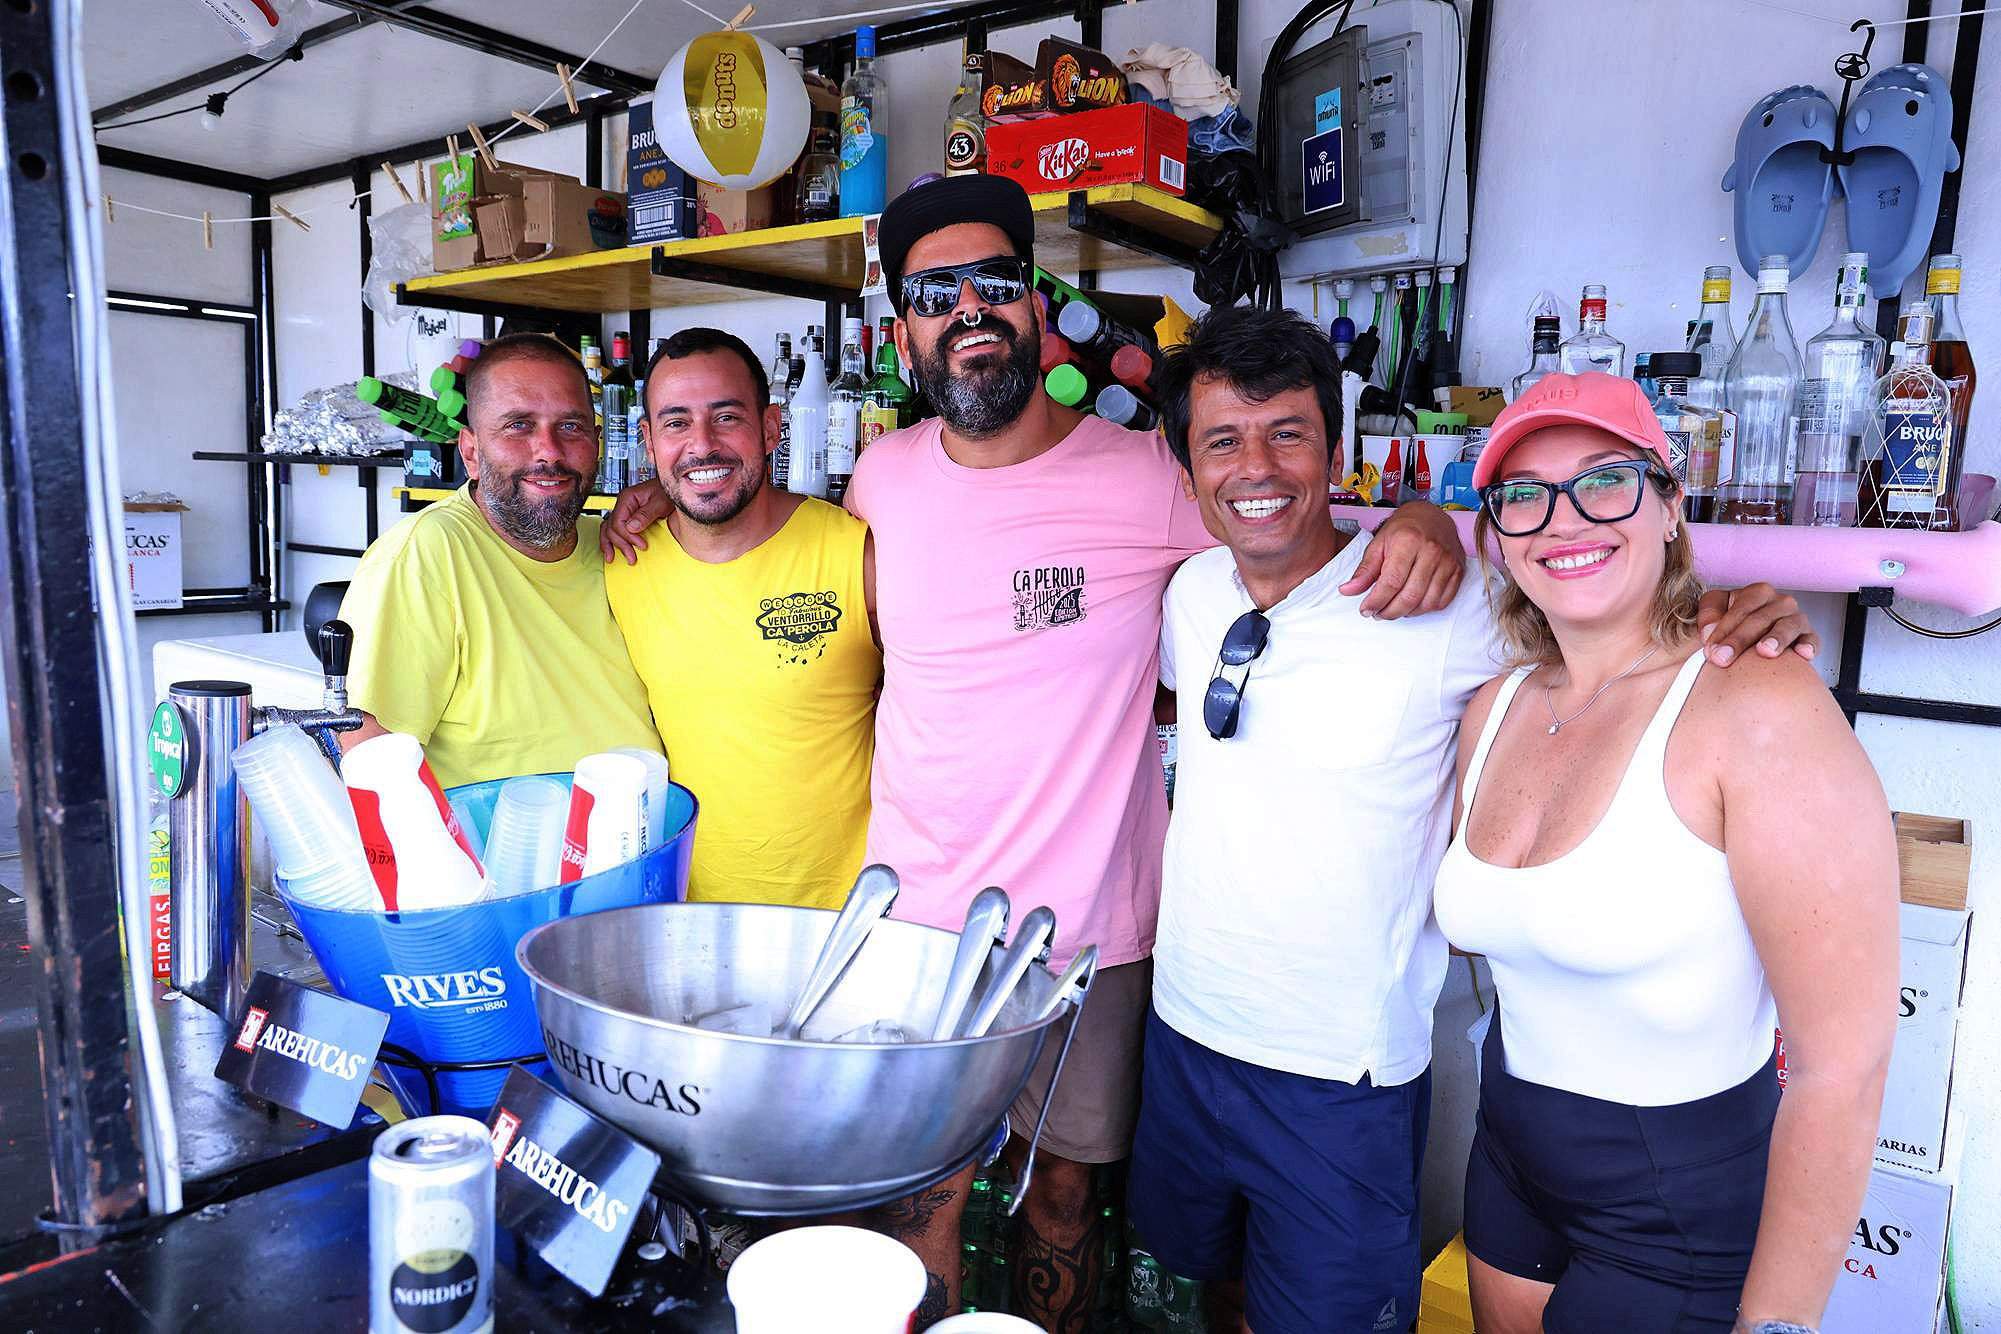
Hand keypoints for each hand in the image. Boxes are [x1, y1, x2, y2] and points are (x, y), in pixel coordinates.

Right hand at [598, 479, 669, 564]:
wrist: (674, 488)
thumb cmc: (667, 492)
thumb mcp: (660, 502)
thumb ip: (646, 514)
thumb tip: (631, 527)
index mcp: (627, 498)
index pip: (618, 521)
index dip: (628, 536)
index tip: (641, 545)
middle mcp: (623, 504)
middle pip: (612, 528)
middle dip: (621, 544)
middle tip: (632, 557)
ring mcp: (624, 511)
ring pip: (608, 529)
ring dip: (610, 545)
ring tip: (612, 559)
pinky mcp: (628, 518)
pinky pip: (614, 529)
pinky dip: (611, 540)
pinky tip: (611, 550)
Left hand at [1339, 502, 1464, 618]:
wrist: (1432, 516)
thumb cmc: (1403, 530)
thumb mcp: (1378, 544)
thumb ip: (1364, 570)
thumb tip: (1347, 591)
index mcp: (1408, 541)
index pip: (1391, 582)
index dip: (1376, 601)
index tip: (1365, 610)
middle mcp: (1431, 551)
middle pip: (1410, 596)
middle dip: (1390, 612)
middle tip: (1378, 614)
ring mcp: (1448, 562)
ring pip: (1427, 603)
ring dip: (1406, 613)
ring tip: (1393, 609)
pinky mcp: (1458, 571)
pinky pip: (1442, 602)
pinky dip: (1425, 609)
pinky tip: (1412, 605)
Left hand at [1695, 582, 1818, 665]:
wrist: (1754, 646)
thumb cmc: (1734, 627)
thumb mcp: (1716, 615)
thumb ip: (1709, 616)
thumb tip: (1708, 631)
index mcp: (1757, 593)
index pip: (1741, 607)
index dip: (1723, 628)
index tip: (1710, 649)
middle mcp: (1780, 602)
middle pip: (1760, 618)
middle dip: (1739, 639)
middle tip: (1722, 659)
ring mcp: (1797, 619)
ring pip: (1788, 625)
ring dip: (1776, 638)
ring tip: (1764, 651)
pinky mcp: (1809, 636)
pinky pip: (1811, 640)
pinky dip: (1808, 645)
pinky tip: (1802, 654)